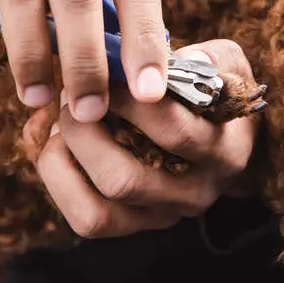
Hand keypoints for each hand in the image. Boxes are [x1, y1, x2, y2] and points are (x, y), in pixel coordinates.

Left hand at [22, 40, 258, 237]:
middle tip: (70, 97)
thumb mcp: (224, 63)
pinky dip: (60, 180)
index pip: (172, 132)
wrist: (221, 131)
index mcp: (223, 152)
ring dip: (66, 159)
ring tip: (60, 122)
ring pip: (98, 211)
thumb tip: (188, 59)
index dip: (127, 100)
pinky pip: (86, 219)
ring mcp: (162, 216)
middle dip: (83, 132)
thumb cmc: (212, 89)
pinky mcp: (132, 225)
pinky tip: (60, 144)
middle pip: (123, 180)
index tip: (104, 71)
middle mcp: (195, 194)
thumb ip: (210, 57)